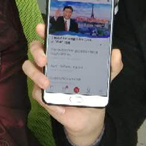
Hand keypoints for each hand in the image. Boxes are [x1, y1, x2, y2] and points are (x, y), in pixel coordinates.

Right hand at [21, 22, 122, 145]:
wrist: (89, 116)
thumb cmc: (91, 89)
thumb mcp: (104, 77)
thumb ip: (111, 65)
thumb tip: (116, 52)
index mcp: (62, 53)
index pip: (49, 38)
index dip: (42, 31)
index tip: (41, 28)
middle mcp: (49, 63)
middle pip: (34, 49)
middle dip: (36, 51)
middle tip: (45, 59)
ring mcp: (43, 78)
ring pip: (28, 69)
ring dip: (35, 75)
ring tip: (47, 84)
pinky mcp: (43, 96)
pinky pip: (38, 95)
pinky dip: (48, 102)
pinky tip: (60, 107)